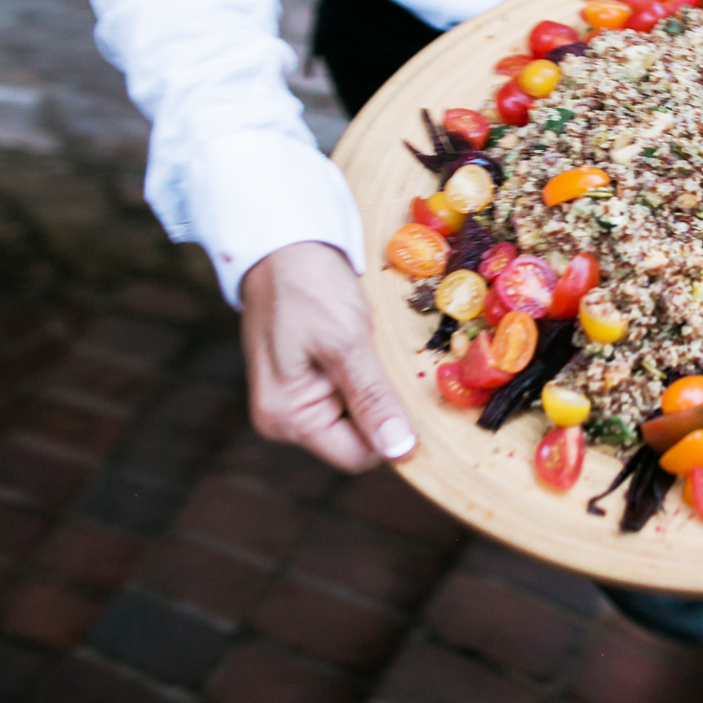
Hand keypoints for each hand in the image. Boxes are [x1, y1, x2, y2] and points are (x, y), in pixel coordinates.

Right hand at [240, 240, 415, 471]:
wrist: (284, 245)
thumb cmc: (308, 287)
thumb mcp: (345, 341)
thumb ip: (372, 398)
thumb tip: (400, 451)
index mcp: (286, 418)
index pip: (358, 456)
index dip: (393, 434)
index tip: (419, 397)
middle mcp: (285, 421)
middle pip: (358, 440)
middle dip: (384, 407)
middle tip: (394, 362)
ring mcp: (295, 403)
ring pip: (358, 417)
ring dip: (377, 389)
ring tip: (375, 350)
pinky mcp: (307, 384)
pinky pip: (350, 396)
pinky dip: (367, 377)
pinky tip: (366, 348)